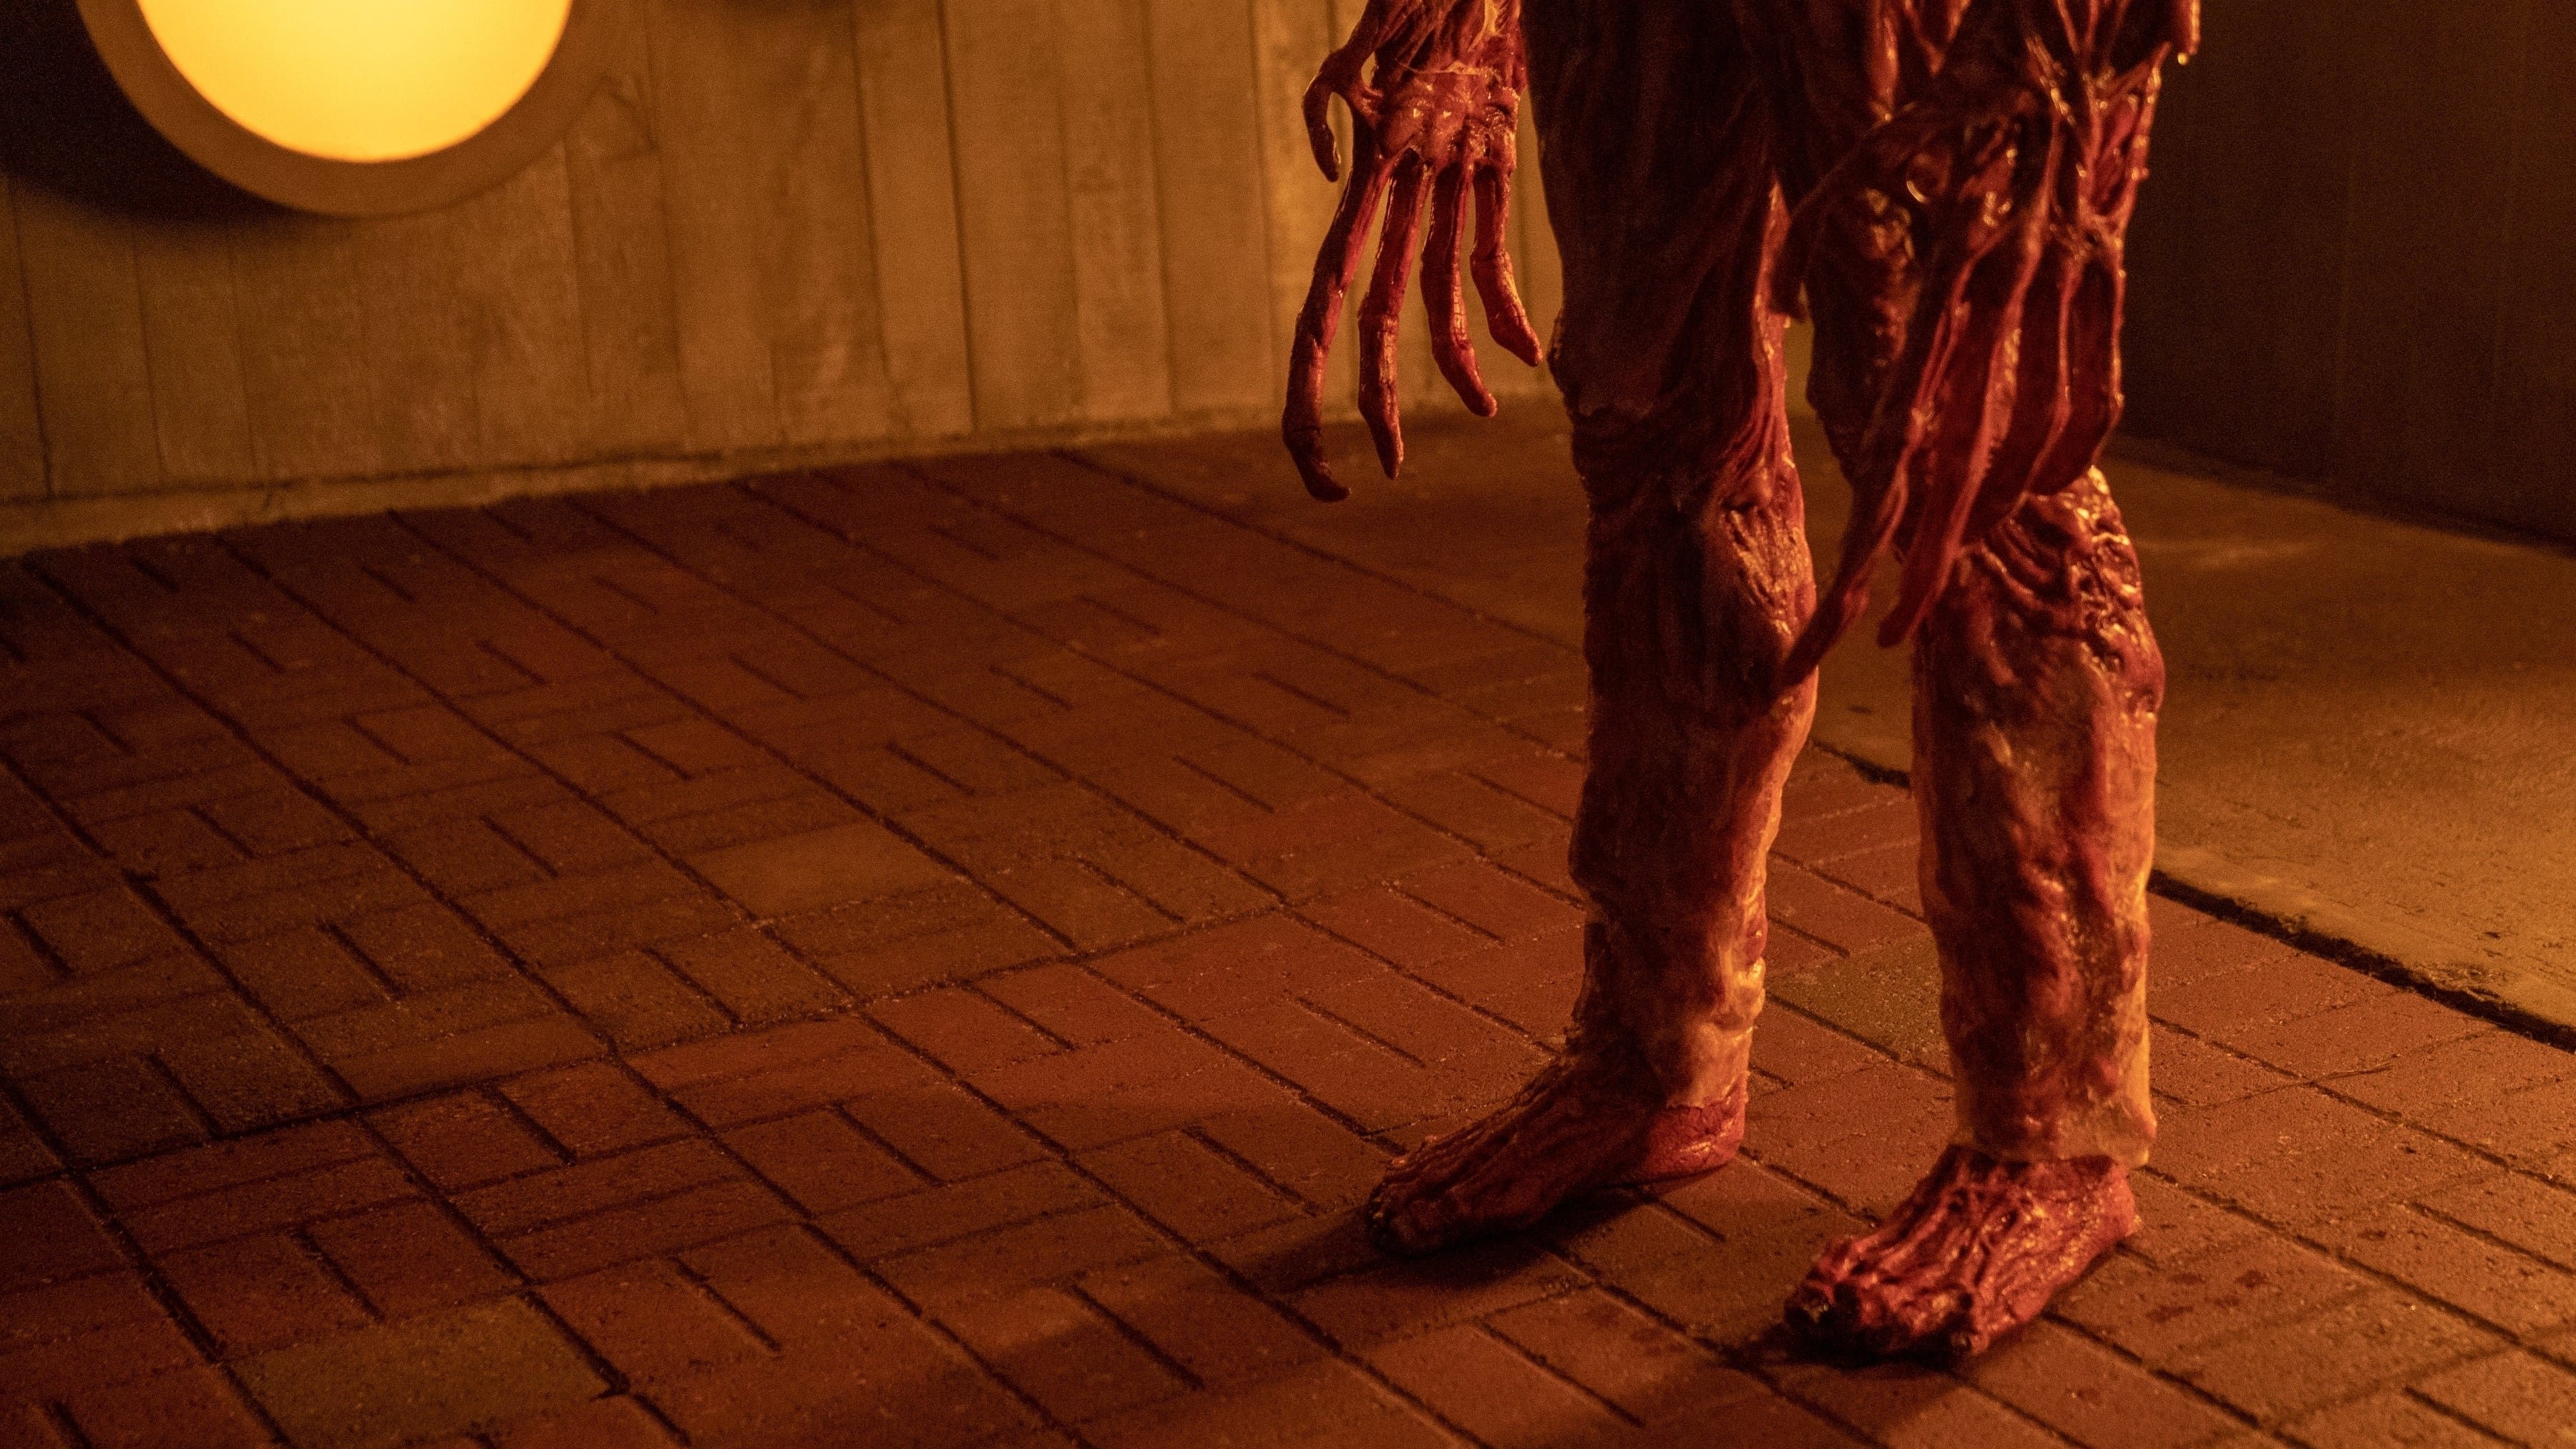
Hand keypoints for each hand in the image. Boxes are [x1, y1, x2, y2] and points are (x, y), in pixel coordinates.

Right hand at [1284, 0, 1543, 500]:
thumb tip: (1335, 174)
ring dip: (1454, 364)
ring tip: (1485, 412)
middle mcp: (1394, 196)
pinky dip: (1510, 307)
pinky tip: (1527, 357)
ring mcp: (1437, 185)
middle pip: (1374, 323)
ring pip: (1436, 299)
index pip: (1326, 302)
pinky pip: (1489, 255)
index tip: (1312, 446)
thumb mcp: (1372, 34)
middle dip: (1373, 402)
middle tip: (1378, 474)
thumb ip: (1332, 98)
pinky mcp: (1480, 166)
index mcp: (1366, 183)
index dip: (1311, 382)